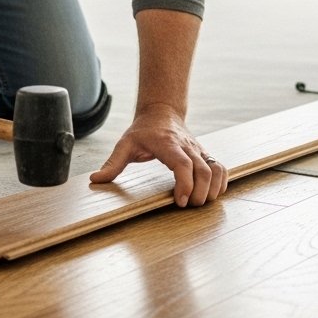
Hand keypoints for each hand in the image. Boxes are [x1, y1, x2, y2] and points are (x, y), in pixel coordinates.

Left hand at [89, 104, 227, 206]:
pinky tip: (210, 193)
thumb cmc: (143, 130)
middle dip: (199, 193)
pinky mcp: (205, 154)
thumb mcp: (125, 144)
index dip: (185, 184)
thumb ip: (112, 163)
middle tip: (187, 206)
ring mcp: (199, 150)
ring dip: (212, 190)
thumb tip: (96, 180)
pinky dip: (221, 183)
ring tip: (199, 202)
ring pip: (216, 169)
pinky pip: (221, 168)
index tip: (179, 201)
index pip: (183, 164)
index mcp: (168, 144)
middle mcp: (187, 147)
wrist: (162, 111)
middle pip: (204, 171)